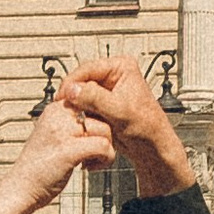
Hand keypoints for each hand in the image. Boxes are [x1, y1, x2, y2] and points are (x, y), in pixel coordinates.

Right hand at [12, 100, 115, 213]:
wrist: (21, 188)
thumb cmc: (39, 166)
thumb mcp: (53, 134)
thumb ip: (70, 123)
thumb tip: (98, 116)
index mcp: (55, 109)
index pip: (90, 98)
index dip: (100, 118)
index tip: (92, 137)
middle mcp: (57, 115)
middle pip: (101, 112)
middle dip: (105, 133)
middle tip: (95, 150)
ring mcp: (62, 132)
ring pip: (105, 129)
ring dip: (107, 148)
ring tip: (92, 160)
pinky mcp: (69, 150)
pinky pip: (103, 146)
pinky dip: (105, 160)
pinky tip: (90, 167)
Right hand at [59, 57, 193, 198]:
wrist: (152, 147)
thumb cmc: (146, 128)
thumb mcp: (119, 111)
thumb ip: (95, 98)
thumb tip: (73, 90)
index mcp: (121, 67)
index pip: (87, 69)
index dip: (71, 83)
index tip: (61, 97)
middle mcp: (114, 74)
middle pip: (82, 80)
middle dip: (73, 95)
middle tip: (62, 108)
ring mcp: (108, 88)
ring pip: (81, 92)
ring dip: (75, 104)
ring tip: (70, 116)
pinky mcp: (103, 102)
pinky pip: (85, 103)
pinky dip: (80, 112)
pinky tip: (78, 121)